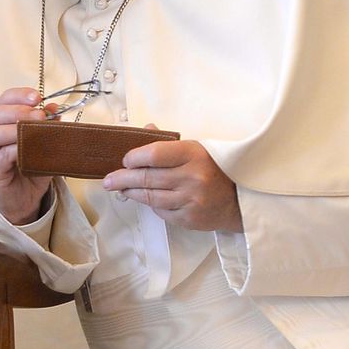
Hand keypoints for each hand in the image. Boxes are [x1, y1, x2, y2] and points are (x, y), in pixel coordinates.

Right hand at [0, 87, 54, 225]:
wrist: (23, 200)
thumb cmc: (28, 169)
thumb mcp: (42, 144)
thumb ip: (47, 126)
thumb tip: (55, 109)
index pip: (2, 101)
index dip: (18, 96)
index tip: (37, 97)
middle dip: (17, 111)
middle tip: (39, 115)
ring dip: (14, 129)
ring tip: (34, 130)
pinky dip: (15, 149)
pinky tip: (29, 149)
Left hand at [103, 136, 242, 231]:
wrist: (240, 200)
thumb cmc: (214, 169)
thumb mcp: (196, 148)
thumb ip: (168, 142)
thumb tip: (144, 129)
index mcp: (193, 154)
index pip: (153, 154)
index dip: (134, 158)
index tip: (125, 160)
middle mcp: (192, 177)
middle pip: (146, 178)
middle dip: (122, 179)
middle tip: (108, 181)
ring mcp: (191, 200)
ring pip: (149, 197)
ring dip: (131, 193)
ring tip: (120, 189)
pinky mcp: (189, 218)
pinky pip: (161, 211)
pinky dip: (151, 204)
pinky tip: (146, 199)